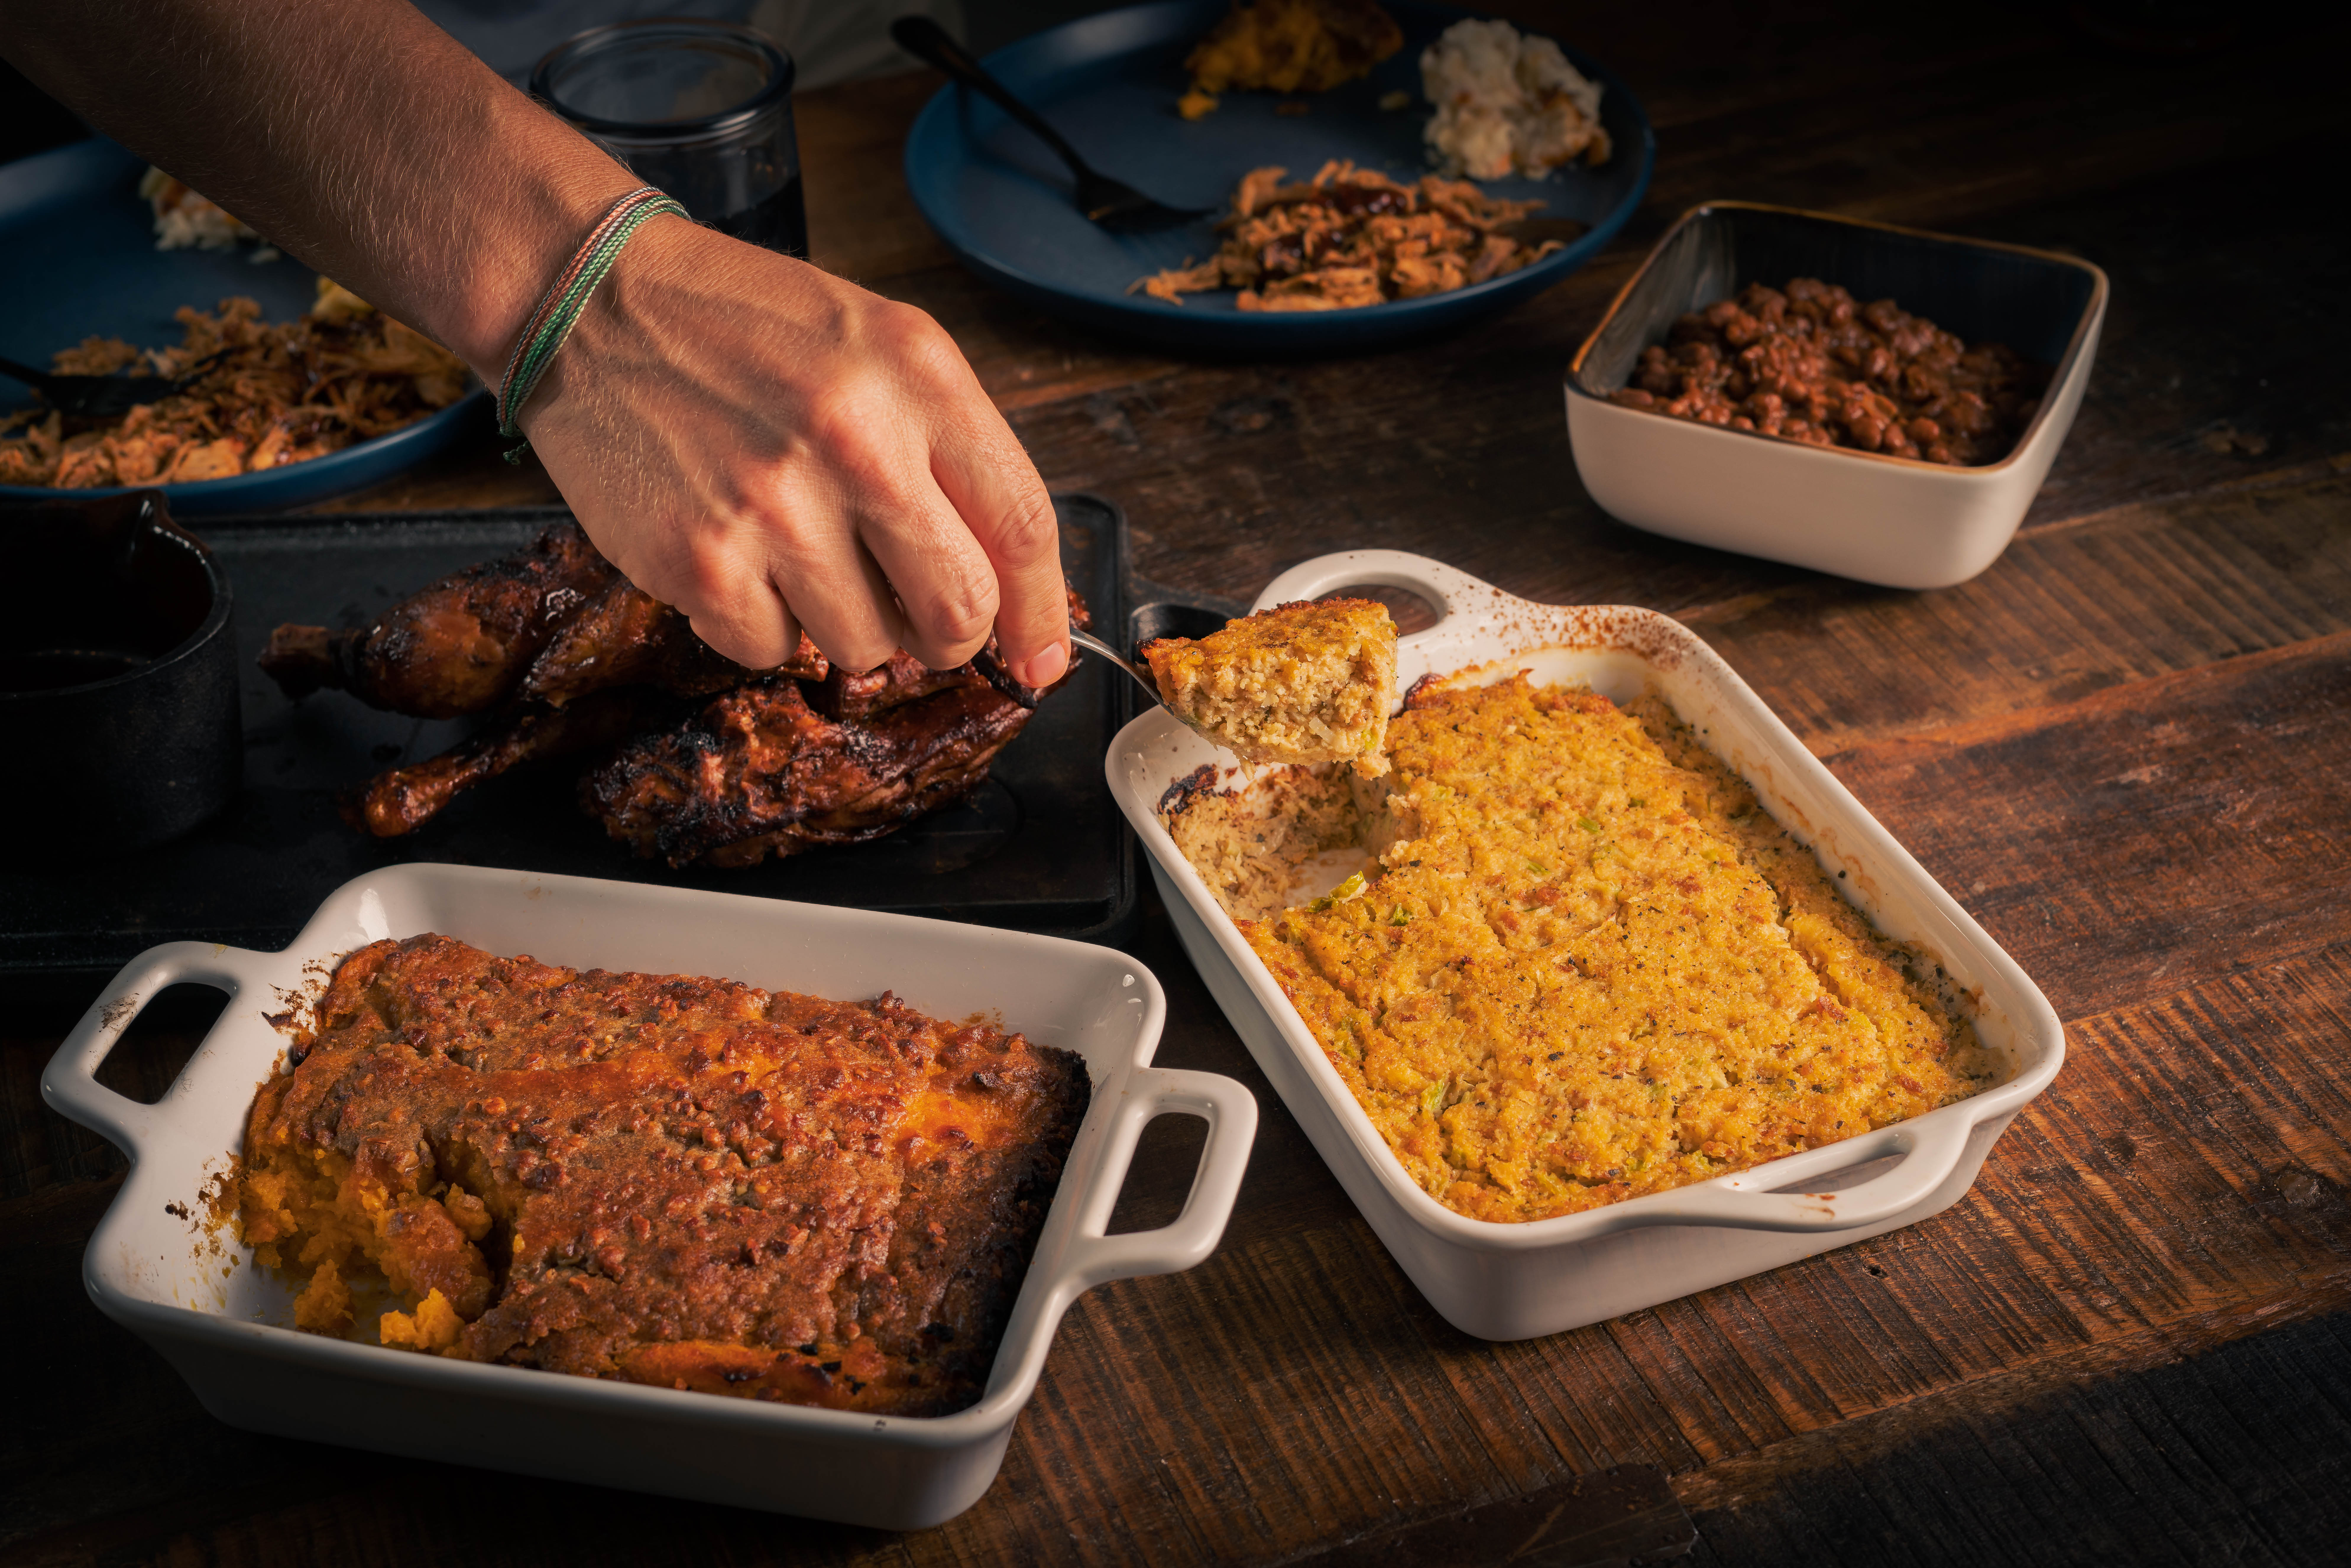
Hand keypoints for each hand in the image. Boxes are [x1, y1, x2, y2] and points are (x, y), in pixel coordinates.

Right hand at [518, 217, 1070, 683]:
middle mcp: (855, 440)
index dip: (1040, 612)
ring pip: (866, 646)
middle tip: (916, 616)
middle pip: (958, 609)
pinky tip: (736, 551)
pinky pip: (771, 650)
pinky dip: (761, 623)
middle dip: (948, 636)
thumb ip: (951, 459)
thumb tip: (1009, 598)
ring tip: (798, 549)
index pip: (1021, 525)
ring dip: (845, 622)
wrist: (595, 301)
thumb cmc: (745, 329)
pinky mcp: (699, 560)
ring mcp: (773, 505)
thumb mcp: (878, 350)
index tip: (1042, 659)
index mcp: (917, 377)